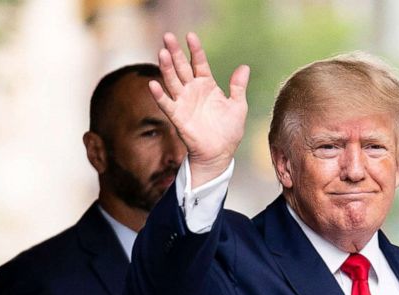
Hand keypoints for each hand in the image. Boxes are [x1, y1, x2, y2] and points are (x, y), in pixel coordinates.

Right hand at [150, 31, 249, 186]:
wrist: (220, 154)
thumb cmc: (229, 131)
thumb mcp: (238, 106)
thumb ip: (238, 87)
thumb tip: (244, 67)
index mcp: (207, 85)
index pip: (199, 62)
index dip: (195, 49)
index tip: (190, 35)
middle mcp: (193, 91)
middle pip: (181, 67)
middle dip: (175, 52)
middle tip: (167, 36)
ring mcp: (184, 103)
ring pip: (172, 81)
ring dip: (166, 68)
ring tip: (161, 53)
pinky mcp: (178, 117)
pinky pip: (167, 104)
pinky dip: (159, 95)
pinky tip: (153, 84)